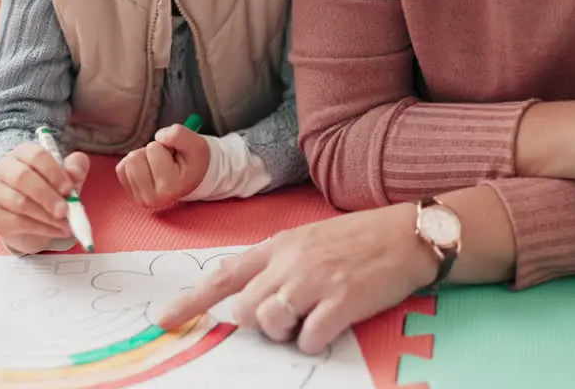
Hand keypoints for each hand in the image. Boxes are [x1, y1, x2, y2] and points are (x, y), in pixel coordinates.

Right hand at [0, 142, 89, 253]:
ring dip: (46, 216)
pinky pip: (17, 222)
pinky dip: (41, 229)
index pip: (36, 155)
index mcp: (24, 153)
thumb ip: (75, 168)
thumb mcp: (67, 175)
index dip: (54, 172)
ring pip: (19, 202)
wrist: (30, 214)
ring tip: (66, 224)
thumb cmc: (50, 187)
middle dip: (47, 196)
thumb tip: (74, 172)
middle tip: (65, 210)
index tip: (69, 189)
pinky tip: (56, 230)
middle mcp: (5, 169)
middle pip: (22, 177)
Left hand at [116, 124, 210, 208]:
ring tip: (160, 166)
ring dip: (144, 158)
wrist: (193, 178)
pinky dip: (135, 164)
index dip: (164, 146)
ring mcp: (141, 199)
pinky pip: (121, 169)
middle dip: (151, 152)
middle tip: (167, 161)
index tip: (176, 158)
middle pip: (135, 157)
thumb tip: (158, 137)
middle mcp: (153, 198)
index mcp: (170, 187)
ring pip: (128, 163)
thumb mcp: (195, 143)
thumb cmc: (194, 160)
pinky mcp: (132, 195)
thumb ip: (179, 134)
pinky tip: (150, 170)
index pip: (153, 149)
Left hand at [157, 203, 437, 354]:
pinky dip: (316, 340)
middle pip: (247, 309)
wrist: (409, 234)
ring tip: (312, 316)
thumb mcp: (310, 239)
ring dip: (287, 332)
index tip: (165, 320)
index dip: (192, 301)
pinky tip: (333, 324)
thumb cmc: (361, 239)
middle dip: (261, 323)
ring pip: (271, 323)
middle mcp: (291, 260)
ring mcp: (316, 280)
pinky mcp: (342, 301)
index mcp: (280, 244)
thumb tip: (245, 292)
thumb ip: (277, 262)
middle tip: (291, 314)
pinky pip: (308, 339)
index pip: (225, 274)